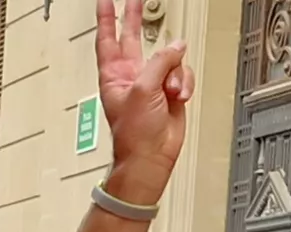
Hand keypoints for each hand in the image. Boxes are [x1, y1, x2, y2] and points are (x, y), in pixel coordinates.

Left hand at [92, 0, 192, 204]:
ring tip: (170, 93)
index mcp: (114, 74)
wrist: (151, 157)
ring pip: (170, 59)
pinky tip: (179, 98)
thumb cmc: (135, 134)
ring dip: (174, 74)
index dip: (107, 17)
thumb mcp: (143, 90)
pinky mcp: (170, 90)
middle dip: (136, 18)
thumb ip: (159, 62)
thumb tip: (176, 47)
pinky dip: (184, 85)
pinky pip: (183, 74)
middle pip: (134, 37)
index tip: (105, 0)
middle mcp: (132, 75)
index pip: (108, 37)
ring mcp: (152, 82)